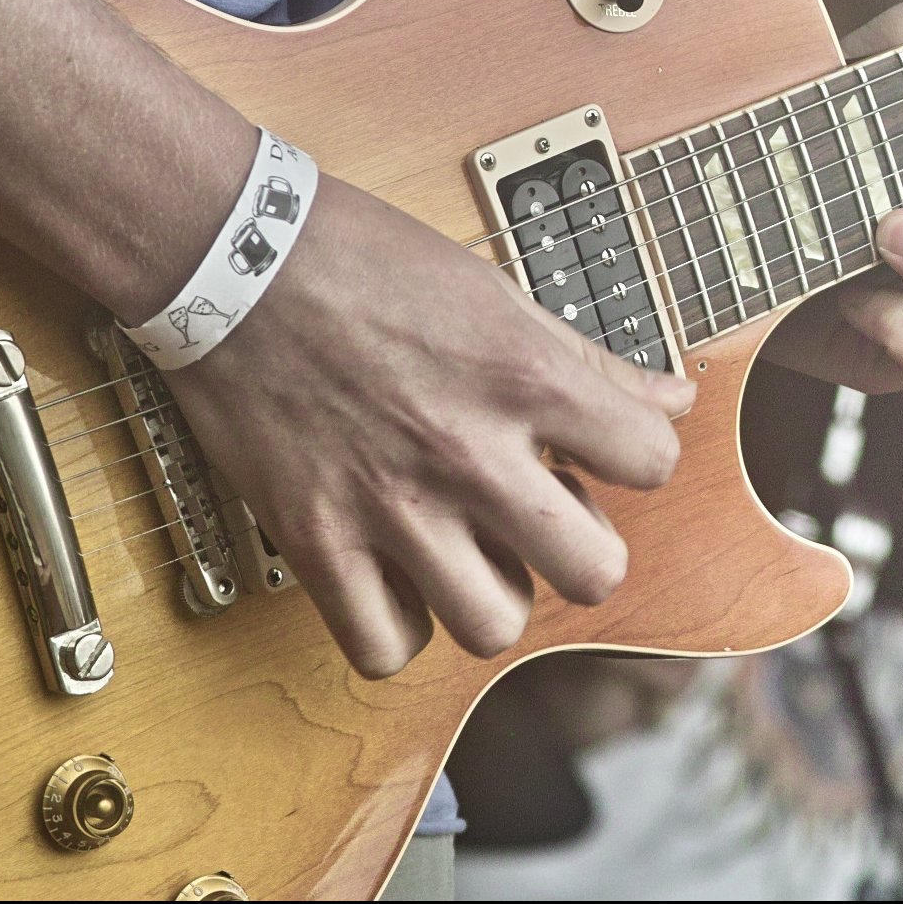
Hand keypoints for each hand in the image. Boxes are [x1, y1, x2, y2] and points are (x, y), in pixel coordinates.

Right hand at [165, 177, 694, 678]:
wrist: (232, 257)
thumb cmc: (360, 261)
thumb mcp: (496, 292)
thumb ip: (589, 360)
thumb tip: (670, 399)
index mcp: (524, 376)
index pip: (653, 461)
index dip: (636, 459)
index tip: (600, 454)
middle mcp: (468, 451)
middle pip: (594, 573)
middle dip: (581, 551)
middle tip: (542, 517)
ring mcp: (391, 504)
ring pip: (494, 626)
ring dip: (492, 595)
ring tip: (467, 550)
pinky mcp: (315, 538)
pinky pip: (383, 646)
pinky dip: (397, 628)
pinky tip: (397, 580)